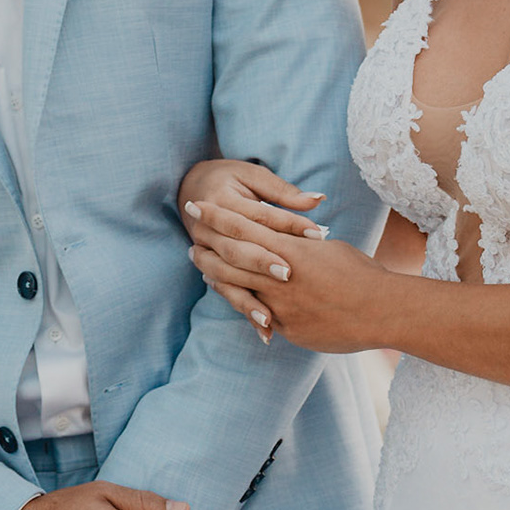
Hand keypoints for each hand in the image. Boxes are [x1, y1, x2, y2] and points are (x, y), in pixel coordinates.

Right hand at [178, 160, 326, 342]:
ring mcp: (205, 252)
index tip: (317, 235)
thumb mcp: (256, 178)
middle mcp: (207, 229)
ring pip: (226, 277)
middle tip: (289, 273)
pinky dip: (246, 311)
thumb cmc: (231, 178)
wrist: (191, 187)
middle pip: (237, 250)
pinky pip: (227, 293)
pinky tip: (267, 332)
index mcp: (221, 200)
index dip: (288, 224)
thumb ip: (285, 193)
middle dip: (262, 262)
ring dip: (249, 299)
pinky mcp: (211, 268)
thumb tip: (318, 198)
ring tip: (271, 318)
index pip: (259, 216)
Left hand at [189, 207, 396, 353]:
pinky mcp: (287, 329)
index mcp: (289, 250)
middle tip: (192, 238)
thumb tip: (289, 242)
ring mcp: (280, 306)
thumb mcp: (328, 248)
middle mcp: (279, 277)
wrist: (383, 311)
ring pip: (236, 288)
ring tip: (203, 266)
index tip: (198, 206)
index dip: (217, 216)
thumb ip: (300, 245)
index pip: (243, 228)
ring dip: (216, 276)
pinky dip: (243, 304)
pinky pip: (258, 316)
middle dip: (207, 246)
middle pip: (230, 258)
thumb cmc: (362, 273)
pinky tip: (235, 298)